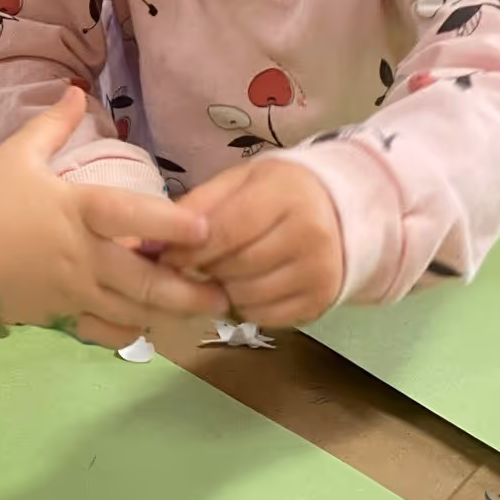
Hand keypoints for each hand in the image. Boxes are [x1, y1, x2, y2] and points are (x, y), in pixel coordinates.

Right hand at [0, 90, 228, 345]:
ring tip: (201, 312)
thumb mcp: (18, 155)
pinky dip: (130, 332)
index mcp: (77, 210)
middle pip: (145, 281)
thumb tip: (78, 89)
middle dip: (189, 292)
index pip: (131, 216)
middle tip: (224, 295)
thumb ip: (54, 124)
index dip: (171, 225)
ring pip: (133, 311)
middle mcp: (83, 255)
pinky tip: (148, 324)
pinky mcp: (61, 315)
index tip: (206, 228)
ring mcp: (74, 291)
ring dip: (168, 314)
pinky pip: (105, 332)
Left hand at [176, 158, 344, 327]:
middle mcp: (310, 234)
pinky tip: (247, 285)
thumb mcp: (240, 182)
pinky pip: (265, 317)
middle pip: (236, 266)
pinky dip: (245, 307)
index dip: (191, 249)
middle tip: (198, 263)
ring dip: (224, 289)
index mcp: (287, 194)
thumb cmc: (277, 193)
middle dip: (206, 268)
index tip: (167, 256)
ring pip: (247, 296)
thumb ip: (201, 204)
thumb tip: (160, 239)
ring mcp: (320, 271)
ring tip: (225, 271)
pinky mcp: (321, 301)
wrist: (339, 212)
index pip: (228, 230)